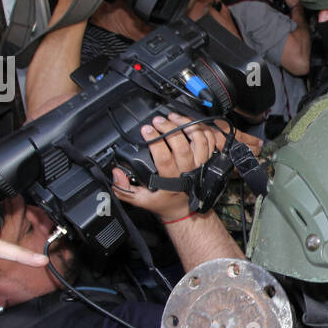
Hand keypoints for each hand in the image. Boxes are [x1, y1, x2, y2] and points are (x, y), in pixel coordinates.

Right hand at [110, 112, 225, 220]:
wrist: (185, 210)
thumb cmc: (164, 203)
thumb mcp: (141, 200)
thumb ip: (124, 189)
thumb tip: (116, 174)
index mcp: (171, 181)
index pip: (164, 158)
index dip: (155, 141)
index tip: (146, 130)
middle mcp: (188, 171)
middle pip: (182, 145)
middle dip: (169, 129)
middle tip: (158, 121)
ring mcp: (201, 165)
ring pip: (199, 140)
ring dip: (187, 125)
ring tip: (173, 117)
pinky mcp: (208, 160)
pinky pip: (211, 140)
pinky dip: (203, 128)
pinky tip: (190, 122)